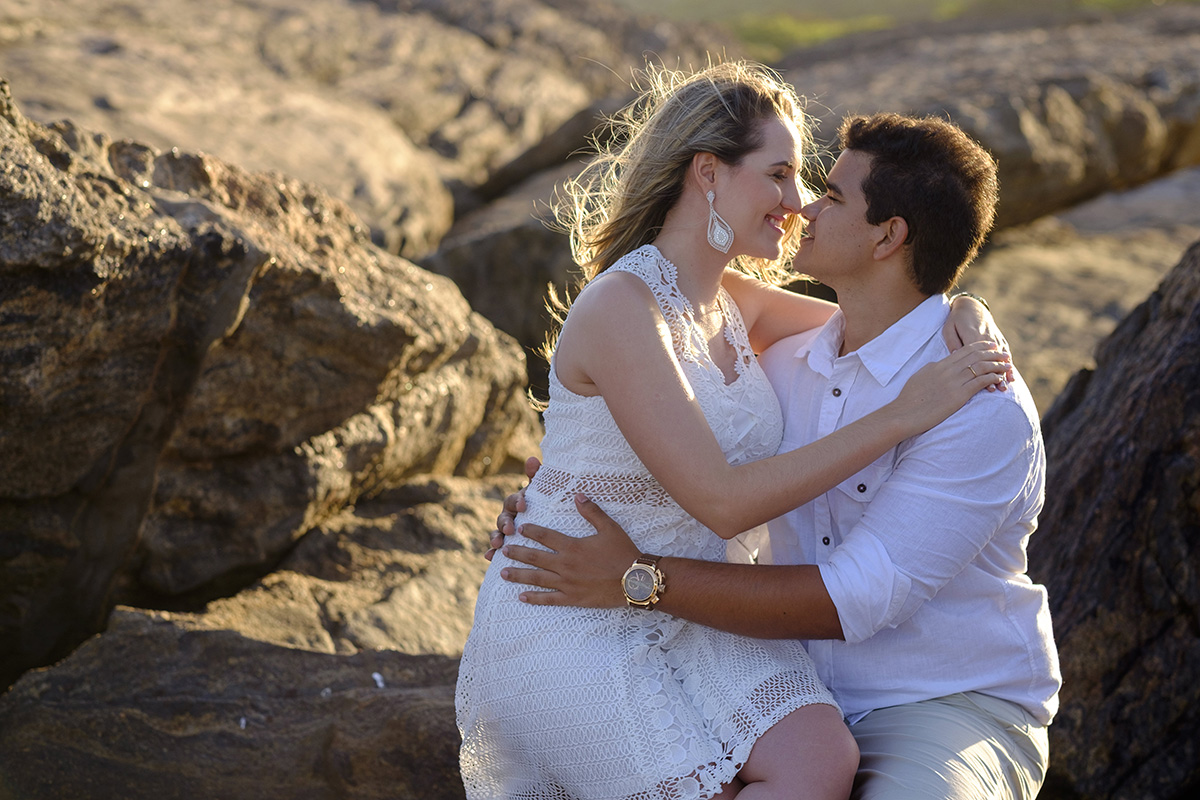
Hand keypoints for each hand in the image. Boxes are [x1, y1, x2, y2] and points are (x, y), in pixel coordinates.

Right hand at [485, 456, 539, 560]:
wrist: (555, 522)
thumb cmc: (549, 504)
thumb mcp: (546, 491)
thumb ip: (539, 476)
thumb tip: (532, 459)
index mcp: (519, 502)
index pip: (514, 500)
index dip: (517, 501)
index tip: (524, 505)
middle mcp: (510, 515)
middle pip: (503, 517)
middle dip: (505, 523)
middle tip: (510, 528)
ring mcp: (507, 530)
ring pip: (498, 533)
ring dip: (495, 537)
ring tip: (497, 545)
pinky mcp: (508, 545)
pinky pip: (497, 549)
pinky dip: (492, 552)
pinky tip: (490, 557)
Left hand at [498, 494, 639, 607]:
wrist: (636, 581)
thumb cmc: (624, 553)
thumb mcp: (610, 528)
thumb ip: (592, 511)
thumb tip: (578, 495)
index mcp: (572, 546)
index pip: (545, 536)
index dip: (531, 531)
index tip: (519, 528)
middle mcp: (565, 565)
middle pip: (534, 557)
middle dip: (517, 553)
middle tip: (502, 550)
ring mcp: (567, 583)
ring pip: (537, 578)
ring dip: (518, 575)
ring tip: (503, 572)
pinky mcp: (572, 598)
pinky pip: (549, 599)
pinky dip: (534, 598)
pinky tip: (521, 597)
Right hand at [892, 341, 1009, 434]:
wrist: (904, 413)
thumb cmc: (909, 398)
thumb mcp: (920, 376)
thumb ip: (933, 368)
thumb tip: (940, 364)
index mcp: (939, 365)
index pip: (964, 350)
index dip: (981, 347)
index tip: (991, 346)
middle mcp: (948, 370)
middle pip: (976, 356)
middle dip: (993, 353)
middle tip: (1004, 354)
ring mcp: (953, 383)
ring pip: (981, 367)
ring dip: (996, 365)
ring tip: (1007, 366)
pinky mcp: (958, 396)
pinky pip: (980, 382)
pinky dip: (992, 378)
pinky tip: (999, 378)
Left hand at [945, 294, 1013, 383]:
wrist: (971, 306)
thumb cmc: (956, 320)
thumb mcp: (949, 329)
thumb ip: (952, 342)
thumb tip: (955, 356)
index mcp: (971, 335)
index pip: (979, 356)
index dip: (983, 371)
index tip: (985, 384)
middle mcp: (986, 337)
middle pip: (993, 358)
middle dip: (997, 373)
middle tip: (999, 389)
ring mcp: (994, 337)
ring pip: (1002, 356)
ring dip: (1005, 370)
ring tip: (1006, 385)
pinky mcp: (999, 338)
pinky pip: (1006, 351)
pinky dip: (1009, 363)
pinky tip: (1011, 375)